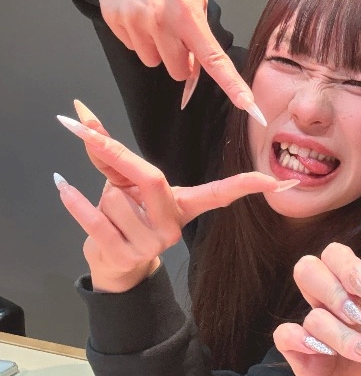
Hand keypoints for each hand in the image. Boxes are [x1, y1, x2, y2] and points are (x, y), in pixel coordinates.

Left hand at [55, 107, 295, 292]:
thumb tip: (80, 112)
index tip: (279, 182)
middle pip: (150, 179)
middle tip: (97, 147)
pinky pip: (95, 218)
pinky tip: (65, 187)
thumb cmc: (124, 214)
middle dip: (120, 165)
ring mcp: (152, 245)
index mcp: (184, 206)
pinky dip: (75, 200)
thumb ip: (107, 147)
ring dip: (99, 196)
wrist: (113, 263)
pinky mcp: (125, 256)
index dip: (247, 186)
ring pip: (114, 198)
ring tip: (107, 210)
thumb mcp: (123, 179)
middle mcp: (174, 227)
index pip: (221, 194)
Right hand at [95, 0, 264, 122]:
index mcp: (187, 13)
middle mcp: (158, 21)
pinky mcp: (112, 18)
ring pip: (152, 60)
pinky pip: (131, 45)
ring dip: (157, 47)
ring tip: (155, 14)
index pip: (213, 61)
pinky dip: (137, 34)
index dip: (233, 87)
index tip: (248, 106)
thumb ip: (197, 27)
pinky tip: (138, 7)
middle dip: (181, 58)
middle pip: (177, 70)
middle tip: (179, 32)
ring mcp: (132, 21)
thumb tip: (194, 63)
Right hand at [273, 243, 360, 375]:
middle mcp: (334, 302)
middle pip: (312, 265)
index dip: (350, 257)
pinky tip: (326, 355)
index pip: (342, 253)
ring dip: (337, 325)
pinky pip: (285, 335)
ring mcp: (315, 328)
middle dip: (335, 281)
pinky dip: (302, 340)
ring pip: (307, 305)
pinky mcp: (301, 355)